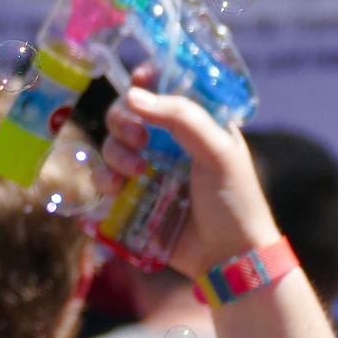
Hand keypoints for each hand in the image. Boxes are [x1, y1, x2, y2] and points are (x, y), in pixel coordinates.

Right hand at [100, 66, 279, 281]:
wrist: (229, 258)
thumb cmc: (234, 200)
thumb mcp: (218, 151)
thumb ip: (182, 117)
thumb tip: (132, 95)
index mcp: (194, 124)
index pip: (164, 88)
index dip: (146, 80)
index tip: (137, 80)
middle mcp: (167, 141)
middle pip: (128, 113)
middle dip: (124, 120)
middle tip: (138, 137)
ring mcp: (148, 168)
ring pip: (112, 143)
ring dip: (115, 151)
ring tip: (134, 171)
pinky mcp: (132, 196)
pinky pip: (104, 176)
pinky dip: (103, 177)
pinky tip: (115, 187)